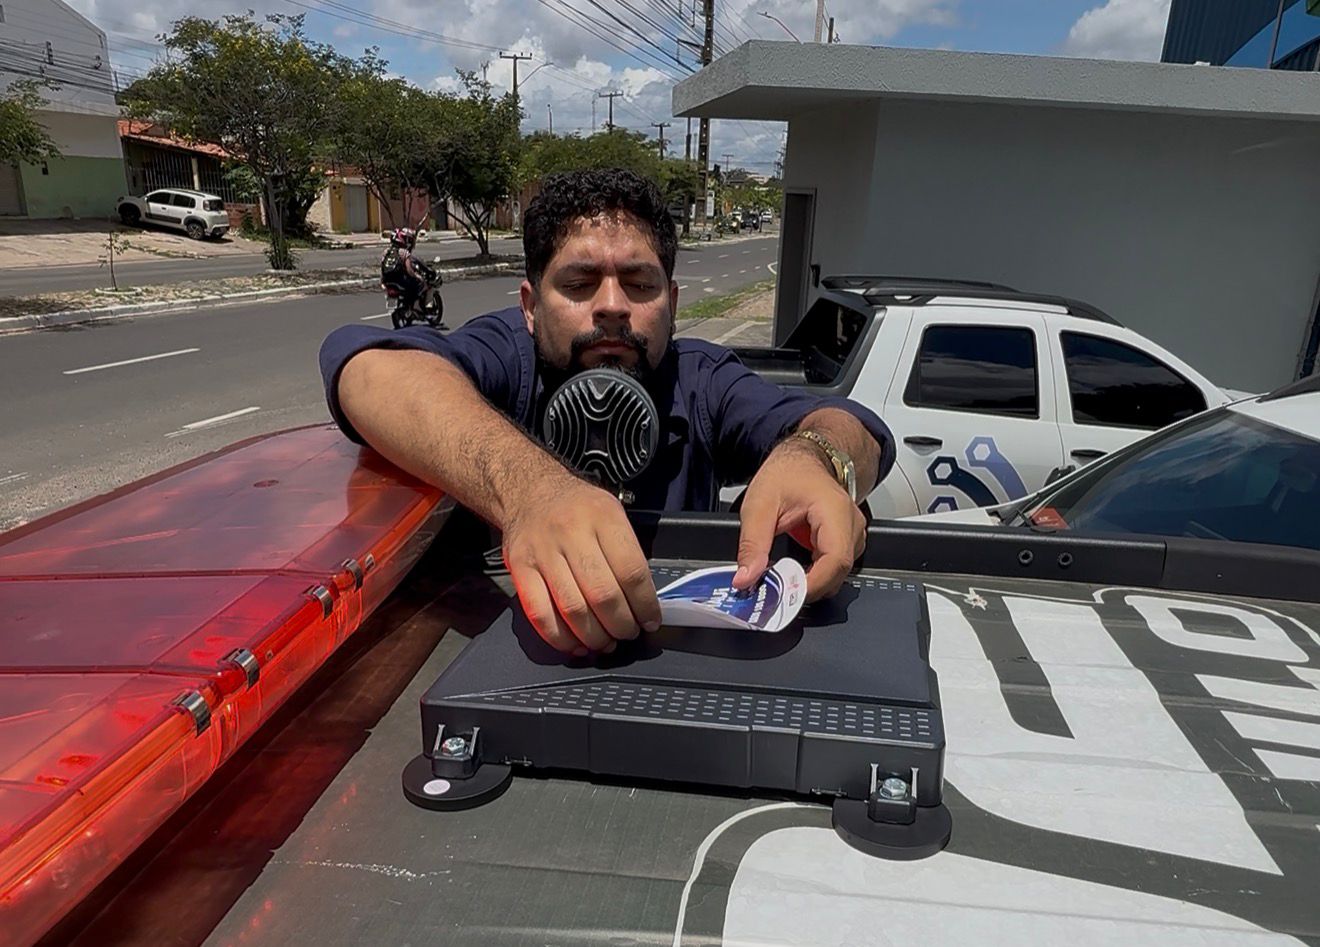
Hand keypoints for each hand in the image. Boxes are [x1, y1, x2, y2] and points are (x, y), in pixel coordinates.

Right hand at [502, 473, 661, 654]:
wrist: (530, 492)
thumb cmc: (577, 508)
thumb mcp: (612, 513)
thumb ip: (627, 553)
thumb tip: (643, 602)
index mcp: (603, 517)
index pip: (631, 572)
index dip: (645, 605)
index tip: (651, 621)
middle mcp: (572, 533)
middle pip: (603, 594)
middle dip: (621, 625)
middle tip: (628, 633)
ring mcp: (543, 552)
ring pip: (573, 609)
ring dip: (594, 636)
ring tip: (605, 642)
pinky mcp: (520, 569)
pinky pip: (540, 614)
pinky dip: (560, 637)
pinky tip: (575, 643)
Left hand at [734, 443, 866, 600]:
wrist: (802, 460)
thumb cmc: (786, 475)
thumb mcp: (759, 505)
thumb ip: (752, 544)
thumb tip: (746, 578)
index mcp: (835, 511)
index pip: (835, 559)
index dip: (812, 584)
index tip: (785, 595)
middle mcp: (852, 524)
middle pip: (839, 572)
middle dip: (808, 588)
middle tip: (777, 593)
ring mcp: (853, 534)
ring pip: (838, 575)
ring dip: (811, 584)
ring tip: (782, 582)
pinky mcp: (847, 542)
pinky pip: (835, 569)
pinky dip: (815, 577)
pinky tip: (794, 574)